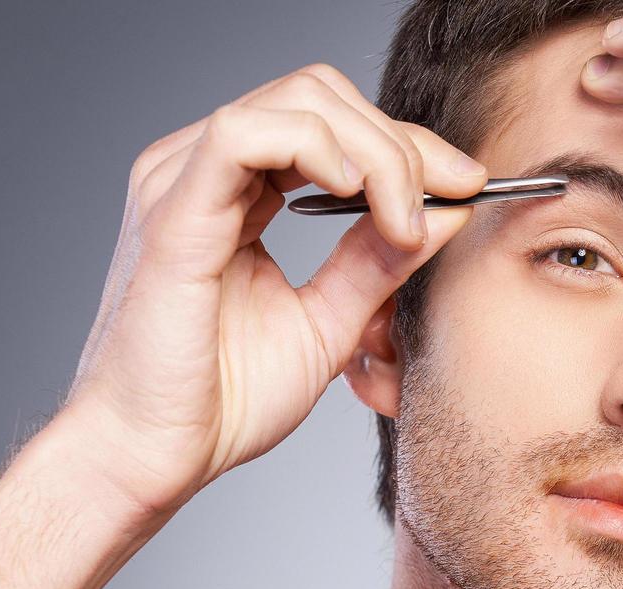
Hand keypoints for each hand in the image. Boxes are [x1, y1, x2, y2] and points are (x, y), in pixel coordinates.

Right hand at [59, 63, 488, 520]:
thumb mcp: (329, 321)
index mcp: (236, 193)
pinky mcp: (172, 211)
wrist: (154, 458)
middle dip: (400, 140)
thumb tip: (448, 211)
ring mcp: (181, 183)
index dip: (407, 144)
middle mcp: (203, 172)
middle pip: (320, 97)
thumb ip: (380, 262)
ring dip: (373, 149)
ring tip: (403, 218)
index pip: (330, 125)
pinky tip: (354, 194)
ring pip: (295, 102)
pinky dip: (316, 148)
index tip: (468, 184)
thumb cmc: (221, 402)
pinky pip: (244, 133)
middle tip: (449, 195)